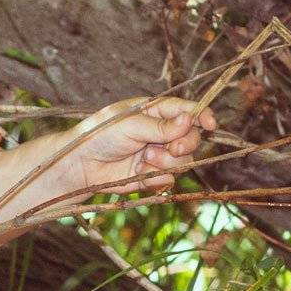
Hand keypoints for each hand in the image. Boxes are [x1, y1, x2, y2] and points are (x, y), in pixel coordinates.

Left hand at [62, 93, 216, 197]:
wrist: (79, 165)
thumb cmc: (100, 135)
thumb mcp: (131, 124)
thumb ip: (161, 126)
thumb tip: (189, 120)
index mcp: (156, 111)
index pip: (188, 111)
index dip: (203, 116)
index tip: (210, 124)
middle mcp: (161, 132)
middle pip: (192, 138)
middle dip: (186, 144)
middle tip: (171, 148)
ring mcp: (157, 155)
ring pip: (183, 160)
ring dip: (168, 161)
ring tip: (145, 158)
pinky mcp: (151, 175)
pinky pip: (169, 178)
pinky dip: (158, 176)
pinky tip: (139, 172)